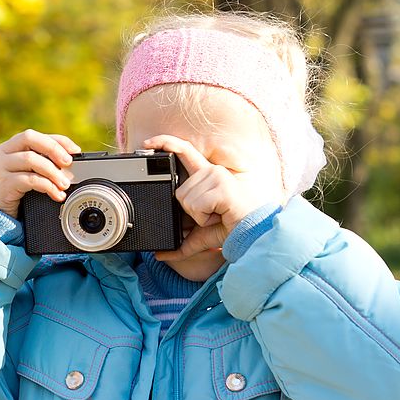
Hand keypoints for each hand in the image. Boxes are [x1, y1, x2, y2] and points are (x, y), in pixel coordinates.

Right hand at [0, 129, 80, 218]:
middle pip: (30, 138)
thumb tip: (70, 161)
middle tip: (68, 163)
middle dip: (53, 149)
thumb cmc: (13, 190)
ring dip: (52, 171)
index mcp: (10, 146)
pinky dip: (47, 186)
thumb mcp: (26, 172)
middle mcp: (3, 153)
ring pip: (30, 159)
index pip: (34, 135)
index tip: (75, 150)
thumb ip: (41, 163)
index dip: (57, 140)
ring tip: (64, 184)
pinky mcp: (2, 184)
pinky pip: (29, 180)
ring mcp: (0, 167)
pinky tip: (55, 194)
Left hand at [142, 135, 277, 260]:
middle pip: (179, 192)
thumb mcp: (198, 237)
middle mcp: (212, 171)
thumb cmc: (229, 230)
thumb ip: (178, 245)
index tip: (147, 143)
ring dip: (199, 216)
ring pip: (185, 199)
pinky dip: (204, 218)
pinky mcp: (223, 187)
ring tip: (217, 215)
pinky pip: (196, 205)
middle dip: (190, 212)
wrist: (252, 236)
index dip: (165, 143)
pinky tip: (220, 215)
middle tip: (212, 215)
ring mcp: (218, 177)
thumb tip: (158, 255)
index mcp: (206, 176)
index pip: (184, 152)